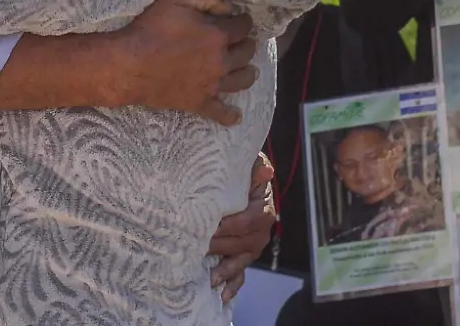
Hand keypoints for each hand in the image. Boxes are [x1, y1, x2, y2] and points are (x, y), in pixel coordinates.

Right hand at [108, 0, 256, 124]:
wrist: (129, 65)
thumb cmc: (151, 28)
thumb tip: (227, 6)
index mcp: (218, 35)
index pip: (243, 27)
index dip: (244, 21)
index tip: (241, 20)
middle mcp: (221, 61)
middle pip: (245, 53)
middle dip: (248, 45)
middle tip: (246, 43)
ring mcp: (211, 84)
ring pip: (240, 81)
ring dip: (248, 74)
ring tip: (252, 71)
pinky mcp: (198, 102)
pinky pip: (220, 112)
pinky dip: (230, 115)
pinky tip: (236, 116)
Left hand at [208, 154, 274, 299]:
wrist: (244, 183)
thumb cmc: (243, 173)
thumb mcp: (250, 164)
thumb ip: (257, 166)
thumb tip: (266, 171)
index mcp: (263, 210)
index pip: (247, 222)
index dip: (228, 226)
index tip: (209, 226)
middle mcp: (260, 232)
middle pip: (240, 244)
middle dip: (218, 246)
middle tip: (193, 247)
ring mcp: (252, 247)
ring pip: (240, 262)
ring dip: (225, 271)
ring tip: (209, 278)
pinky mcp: (243, 257)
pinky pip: (241, 274)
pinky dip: (233, 286)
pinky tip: (222, 296)